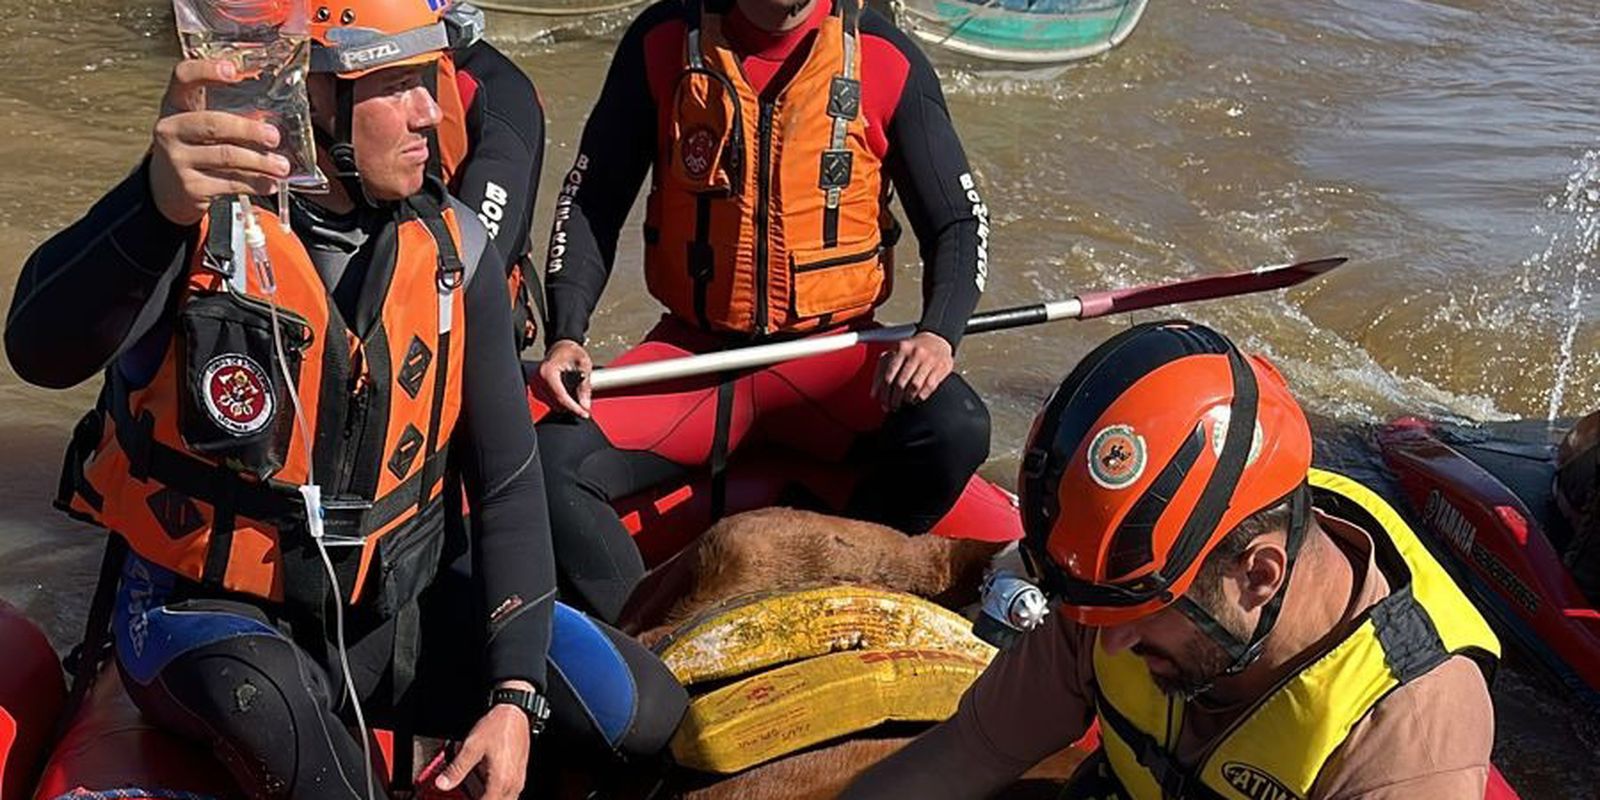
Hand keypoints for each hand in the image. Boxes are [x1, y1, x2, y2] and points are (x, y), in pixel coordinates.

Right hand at [148, 59, 290, 225]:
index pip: (184, 77)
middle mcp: (171, 129)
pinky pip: (230, 183)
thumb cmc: (196, 145)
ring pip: (226, 157)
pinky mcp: (191, 187)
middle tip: (274, 136)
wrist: (169, 188)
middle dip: (248, 130)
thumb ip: (229, 110)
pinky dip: (255, 184)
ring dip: (260, 161)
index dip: (206, 70)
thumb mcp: (201, 122)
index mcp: (176, 104)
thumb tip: (279, 108)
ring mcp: (177, 159)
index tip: (233, 70)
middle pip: (213, 124)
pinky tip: (271, 184)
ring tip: (282, 166)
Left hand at [433, 696, 531, 798]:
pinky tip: (486, 787)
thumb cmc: (498, 725)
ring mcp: (517, 780)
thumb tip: (442, 784)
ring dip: (489, 798)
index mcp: (500, 781)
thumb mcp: (472, 747)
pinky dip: (495, 795)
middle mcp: (512, 784)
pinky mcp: (518, 774)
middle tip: (465, 794)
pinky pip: (508, 794)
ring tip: (475, 792)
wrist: (515, 712)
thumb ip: (456, 769)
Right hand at [538, 339, 592, 417]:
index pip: (561, 397)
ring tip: (576, 397)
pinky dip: (560, 401)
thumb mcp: (584, 365)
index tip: (584, 414)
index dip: (574, 408)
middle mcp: (538, 378)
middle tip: (585, 406)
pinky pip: (548, 401)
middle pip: (556, 403)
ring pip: (552, 404)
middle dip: (571, 407)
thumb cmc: (571, 351)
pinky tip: (567, 395)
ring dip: (566, 405)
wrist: (562, 345)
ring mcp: (535, 384)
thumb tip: (585, 405)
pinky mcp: (536, 388)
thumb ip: (585, 387)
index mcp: (548, 372)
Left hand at [872, 331, 954, 410]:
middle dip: (895, 399)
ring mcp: (929, 360)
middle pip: (900, 383)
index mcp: (901, 348)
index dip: (884, 393)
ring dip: (908, 398)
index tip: (883, 402)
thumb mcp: (895, 353)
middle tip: (893, 406)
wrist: (938, 339)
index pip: (888, 375)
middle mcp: (915, 353)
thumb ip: (882, 370)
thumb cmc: (912, 350)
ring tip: (904, 402)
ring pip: (915, 386)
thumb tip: (874, 393)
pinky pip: (929, 386)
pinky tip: (917, 398)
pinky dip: (921, 396)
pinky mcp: (941, 367)